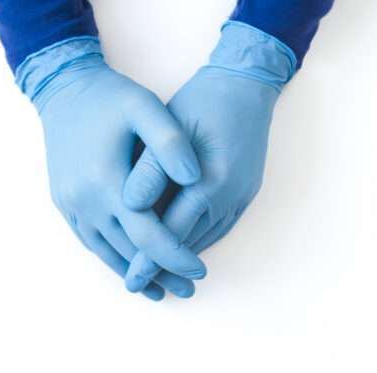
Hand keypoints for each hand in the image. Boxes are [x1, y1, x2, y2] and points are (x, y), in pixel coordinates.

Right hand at [18, 38, 206, 299]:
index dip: (175, 255)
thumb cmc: (111, 98)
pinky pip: (89, 241)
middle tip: (189, 288)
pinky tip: (129, 266)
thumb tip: (195, 178)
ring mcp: (70, 204)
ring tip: (163, 290)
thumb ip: (171, 142)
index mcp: (106, 179)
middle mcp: (84, 199)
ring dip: (134, 272)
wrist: (64, 90)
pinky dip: (112, 258)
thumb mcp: (145, 108)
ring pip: (106, 251)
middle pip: (127, 250)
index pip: (147, 234)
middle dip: (160, 272)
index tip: (199, 270)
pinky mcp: (63, 202)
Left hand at [121, 22, 296, 292]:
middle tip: (136, 284)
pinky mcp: (245, 194)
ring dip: (181, 258)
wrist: (246, 85)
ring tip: (155, 273)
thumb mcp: (171, 127)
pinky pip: (218, 228)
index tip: (130, 279)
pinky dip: (197, 241)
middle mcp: (230, 196)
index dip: (149, 258)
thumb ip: (151, 168)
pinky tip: (180, 246)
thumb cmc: (202, 102)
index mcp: (211, 182)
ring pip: (206, 239)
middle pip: (191, 244)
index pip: (173, 232)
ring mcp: (242, 197)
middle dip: (163, 267)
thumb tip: (130, 205)